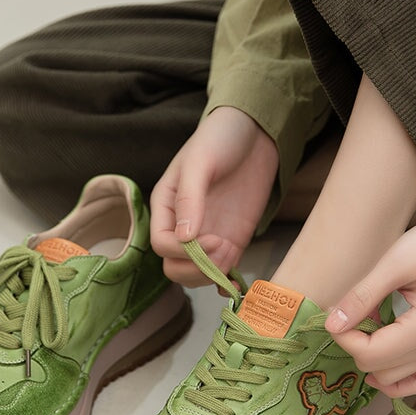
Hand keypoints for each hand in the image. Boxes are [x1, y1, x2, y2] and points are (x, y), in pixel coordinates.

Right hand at [150, 106, 278, 285]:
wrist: (254, 132)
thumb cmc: (219, 138)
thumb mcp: (200, 162)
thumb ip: (190, 199)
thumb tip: (183, 239)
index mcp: (166, 206)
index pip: (161, 244)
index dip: (183, 252)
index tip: (212, 239)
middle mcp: (183, 225)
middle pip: (175, 267)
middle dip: (196, 269)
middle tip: (222, 251)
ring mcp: (208, 235)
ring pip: (198, 274)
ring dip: (214, 274)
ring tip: (232, 251)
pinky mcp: (232, 239)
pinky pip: (223, 270)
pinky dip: (227, 282)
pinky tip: (237, 281)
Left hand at [324, 216, 415, 396]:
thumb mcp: (395, 263)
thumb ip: (362, 297)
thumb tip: (332, 324)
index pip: (370, 355)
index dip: (343, 336)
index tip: (335, 311)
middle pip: (378, 368)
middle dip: (354, 343)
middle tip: (349, 311)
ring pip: (393, 378)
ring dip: (370, 355)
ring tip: (367, 321)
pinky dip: (393, 375)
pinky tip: (378, 353)